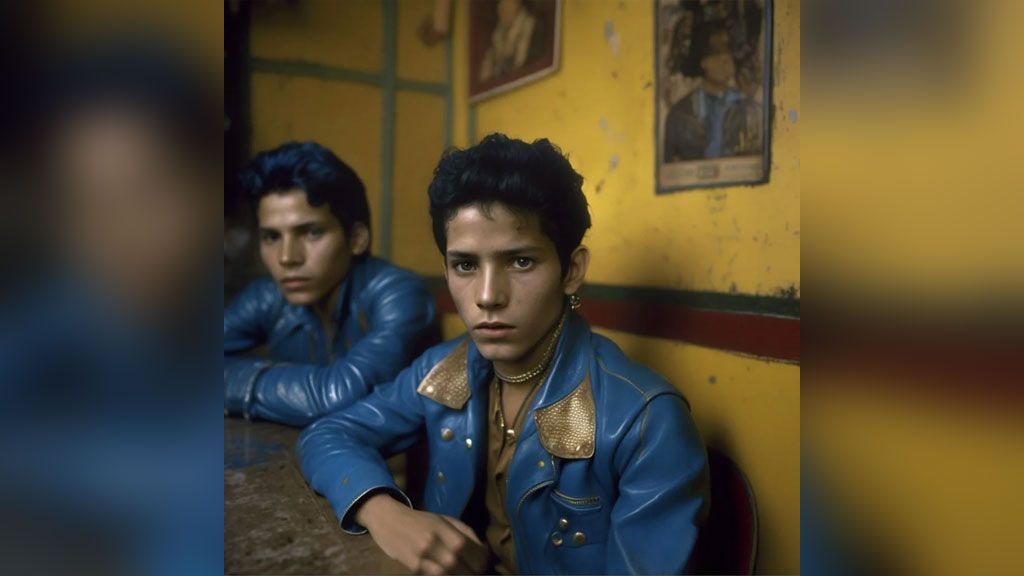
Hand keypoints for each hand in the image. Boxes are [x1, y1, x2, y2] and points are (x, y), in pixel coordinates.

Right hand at [356, 493, 487, 574]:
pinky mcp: (414, 568)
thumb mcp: (444, 519)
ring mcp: (422, 557)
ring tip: (465, 573)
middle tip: (477, 571)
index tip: (485, 562)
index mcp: (444, 528)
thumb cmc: (421, 520)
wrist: (388, 520)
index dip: (482, 559)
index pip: (471, 548)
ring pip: (450, 575)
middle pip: (462, 566)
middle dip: (474, 571)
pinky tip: (451, 573)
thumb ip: (465, 532)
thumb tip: (484, 549)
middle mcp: (433, 543)